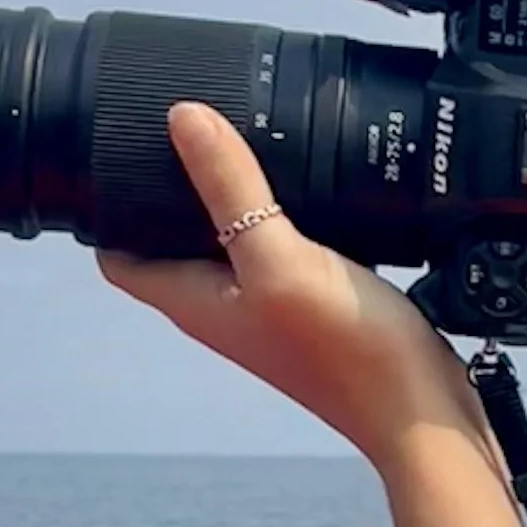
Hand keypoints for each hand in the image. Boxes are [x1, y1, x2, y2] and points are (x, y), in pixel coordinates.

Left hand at [98, 103, 498, 471]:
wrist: (420, 409)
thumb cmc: (346, 350)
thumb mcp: (279, 257)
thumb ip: (232, 188)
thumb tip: (183, 117)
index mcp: (193, 299)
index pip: (118, 254)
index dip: (106, 204)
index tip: (118, 150)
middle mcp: (222, 304)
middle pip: (172, 239)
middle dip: (170, 187)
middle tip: (188, 125)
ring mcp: (266, 305)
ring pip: (228, 239)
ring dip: (229, 197)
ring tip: (243, 140)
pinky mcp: (311, 301)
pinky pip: (281, 246)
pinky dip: (284, 212)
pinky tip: (309, 184)